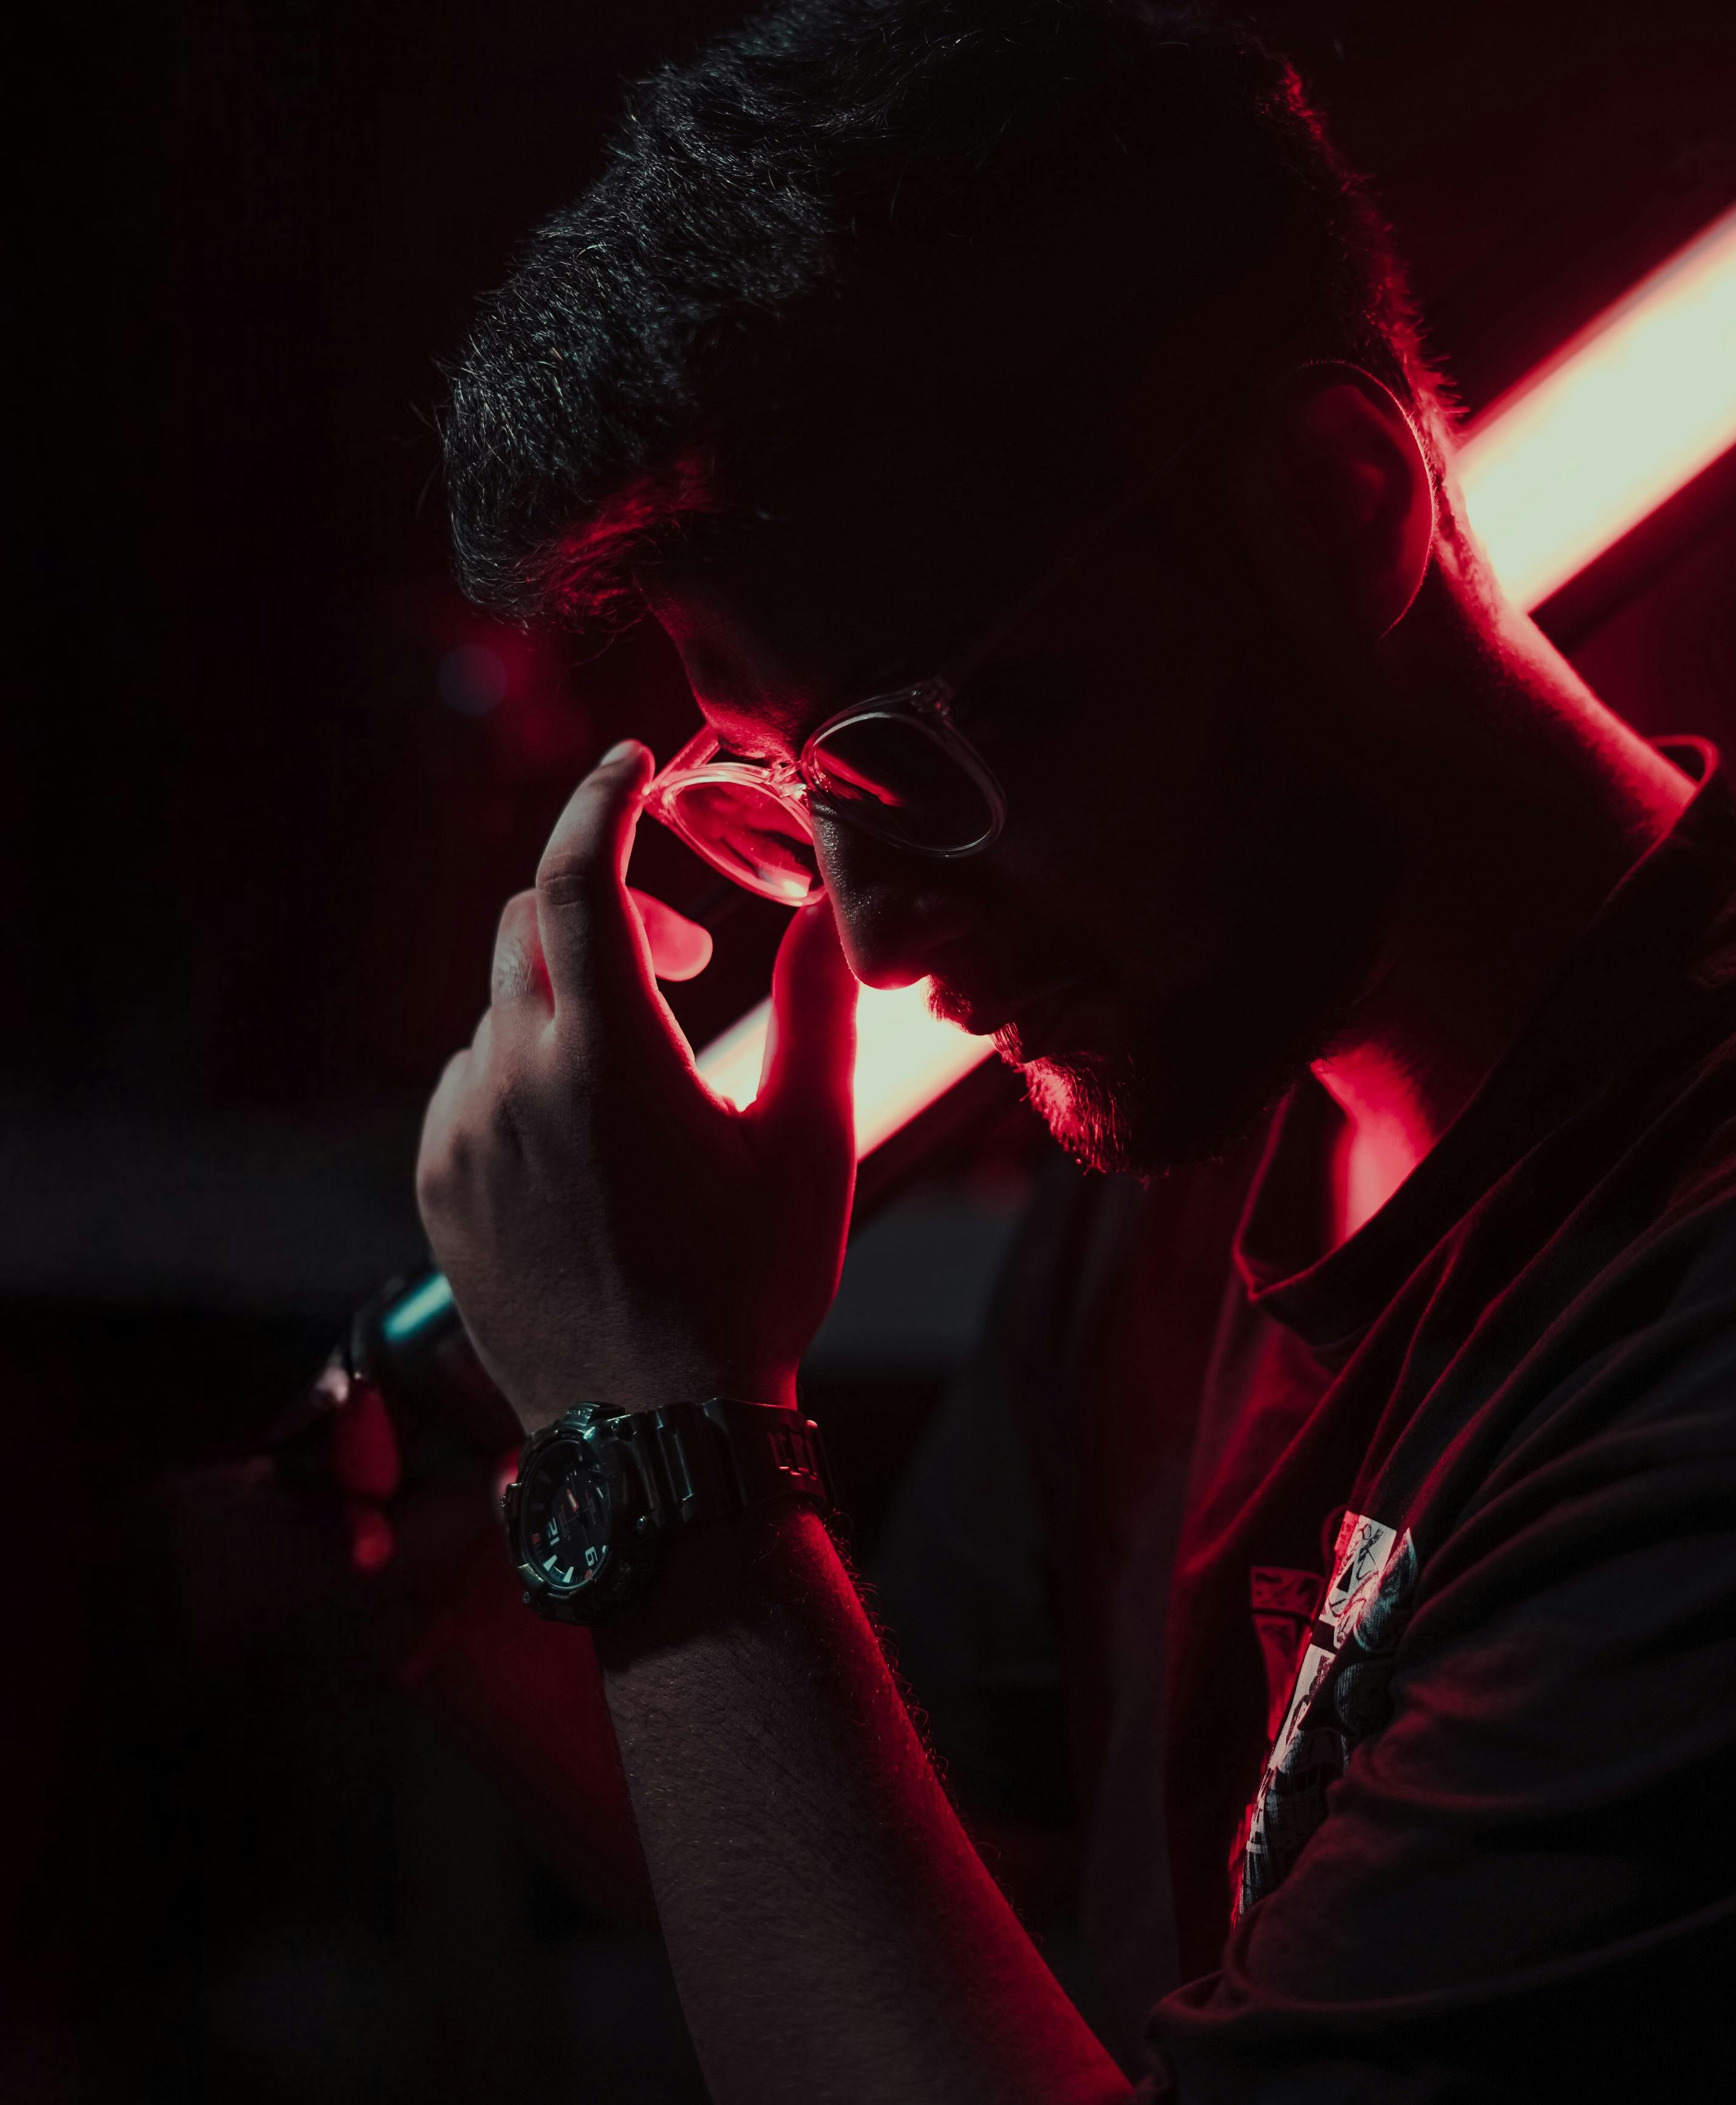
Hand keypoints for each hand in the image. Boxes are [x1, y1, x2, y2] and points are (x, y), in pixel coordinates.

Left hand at [416, 741, 857, 1433]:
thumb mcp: (806, 1142)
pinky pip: (467, 1085)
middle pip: (528, 927)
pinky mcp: (435, 1188)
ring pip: (499, 1010)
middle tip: (681, 958)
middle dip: (601, 904)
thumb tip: (836, 909)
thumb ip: (819, 1008)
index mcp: (607, 1056)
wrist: (655, 1434)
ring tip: (642, 1077)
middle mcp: (512, 1082)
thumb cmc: (748, 1288)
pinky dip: (522, 1072)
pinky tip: (586, 1136)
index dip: (600, 799)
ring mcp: (459, 1137)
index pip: (576, 875)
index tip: (632, 764)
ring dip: (565, 1002)